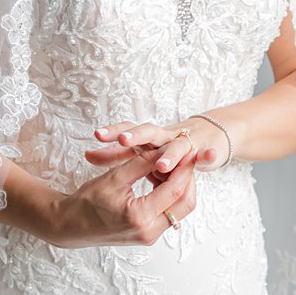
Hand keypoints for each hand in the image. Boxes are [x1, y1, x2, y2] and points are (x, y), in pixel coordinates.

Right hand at [48, 141, 196, 249]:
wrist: (69, 226)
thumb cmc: (86, 202)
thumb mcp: (115, 177)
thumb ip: (143, 162)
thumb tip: (165, 149)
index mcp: (140, 217)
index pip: (175, 189)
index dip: (184, 167)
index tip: (187, 150)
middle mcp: (149, 231)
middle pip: (185, 203)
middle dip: (188, 178)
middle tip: (185, 157)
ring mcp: (149, 236)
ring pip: (179, 209)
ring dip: (180, 187)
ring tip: (173, 165)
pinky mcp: (147, 235)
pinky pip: (169, 214)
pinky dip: (170, 196)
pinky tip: (163, 179)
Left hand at [87, 119, 223, 176]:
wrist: (207, 136)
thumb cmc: (168, 147)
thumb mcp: (142, 151)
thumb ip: (117, 156)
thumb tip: (87, 155)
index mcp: (148, 136)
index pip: (129, 129)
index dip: (114, 132)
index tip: (96, 135)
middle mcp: (165, 136)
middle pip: (149, 132)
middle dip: (137, 136)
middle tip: (123, 140)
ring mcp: (185, 143)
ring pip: (177, 147)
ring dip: (170, 154)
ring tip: (162, 165)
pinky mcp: (202, 151)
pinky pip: (205, 154)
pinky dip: (207, 154)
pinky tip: (208, 155)